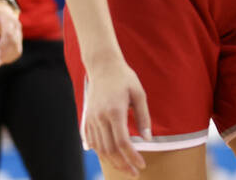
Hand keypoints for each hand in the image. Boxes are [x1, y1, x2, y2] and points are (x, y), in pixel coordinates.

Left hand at [0, 2, 22, 68]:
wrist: (4, 10)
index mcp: (9, 20)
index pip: (8, 35)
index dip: (2, 46)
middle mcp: (17, 27)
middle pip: (13, 43)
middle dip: (4, 54)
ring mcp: (19, 33)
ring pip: (16, 48)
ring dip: (7, 58)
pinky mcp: (19, 39)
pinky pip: (17, 51)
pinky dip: (10, 58)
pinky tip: (0, 62)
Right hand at [82, 54, 150, 177]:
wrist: (103, 65)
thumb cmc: (124, 78)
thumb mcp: (139, 94)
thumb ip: (144, 117)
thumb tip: (148, 139)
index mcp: (115, 111)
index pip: (123, 142)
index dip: (132, 156)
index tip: (141, 165)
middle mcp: (100, 117)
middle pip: (110, 149)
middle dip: (123, 164)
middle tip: (134, 173)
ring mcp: (92, 118)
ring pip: (100, 148)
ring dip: (112, 161)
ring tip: (124, 168)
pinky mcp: (87, 118)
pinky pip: (91, 140)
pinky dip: (100, 152)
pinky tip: (110, 157)